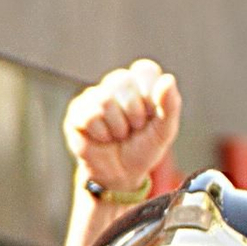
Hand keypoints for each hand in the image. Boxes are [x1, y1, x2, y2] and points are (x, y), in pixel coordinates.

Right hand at [64, 59, 180, 193]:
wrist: (121, 175)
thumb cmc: (143, 149)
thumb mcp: (164, 131)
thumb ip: (170, 105)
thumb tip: (168, 79)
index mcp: (139, 84)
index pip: (145, 70)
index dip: (150, 93)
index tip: (151, 113)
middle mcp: (115, 86)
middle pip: (123, 80)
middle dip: (134, 111)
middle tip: (135, 128)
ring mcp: (94, 97)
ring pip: (105, 99)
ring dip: (118, 126)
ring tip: (119, 135)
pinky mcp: (77, 112)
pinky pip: (90, 115)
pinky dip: (102, 133)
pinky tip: (103, 138)